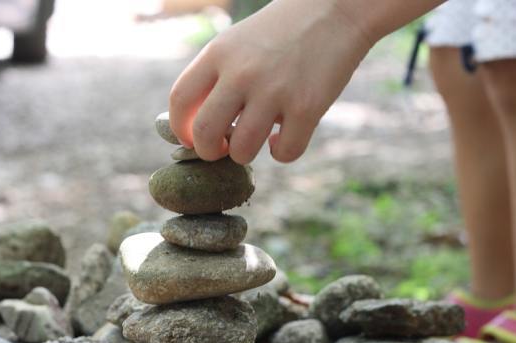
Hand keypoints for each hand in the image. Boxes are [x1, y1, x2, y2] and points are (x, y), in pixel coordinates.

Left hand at [169, 0, 374, 163]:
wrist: (335, 8)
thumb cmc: (281, 32)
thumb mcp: (237, 43)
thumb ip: (215, 78)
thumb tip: (198, 128)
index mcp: (218, 54)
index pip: (180, 100)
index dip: (181, 129)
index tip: (192, 138)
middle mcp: (242, 72)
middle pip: (205, 132)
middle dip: (209, 152)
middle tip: (223, 149)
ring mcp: (275, 91)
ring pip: (243, 151)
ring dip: (246, 154)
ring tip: (258, 139)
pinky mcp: (307, 107)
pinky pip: (285, 153)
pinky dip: (283, 152)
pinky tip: (285, 137)